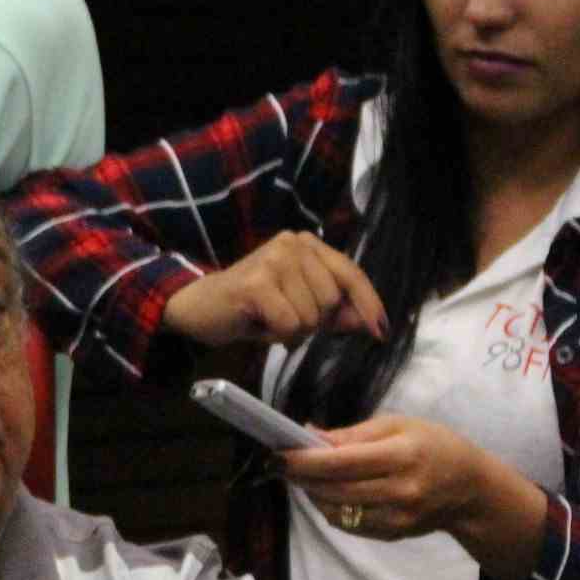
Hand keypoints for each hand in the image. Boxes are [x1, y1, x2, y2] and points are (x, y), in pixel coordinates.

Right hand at [160, 231, 387, 349]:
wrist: (198, 308)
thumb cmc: (252, 309)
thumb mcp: (300, 310)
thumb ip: (334, 313)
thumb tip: (369, 323)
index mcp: (308, 244)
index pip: (351, 274)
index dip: (368, 304)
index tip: (381, 330)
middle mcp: (293, 243)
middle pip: (332, 301)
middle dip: (314, 323)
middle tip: (284, 320)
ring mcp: (274, 259)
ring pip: (312, 316)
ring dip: (292, 331)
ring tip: (267, 321)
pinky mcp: (257, 282)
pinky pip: (289, 324)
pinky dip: (276, 335)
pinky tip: (257, 325)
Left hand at [280, 411, 488, 540]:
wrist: (469, 489)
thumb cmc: (433, 446)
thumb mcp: (398, 426)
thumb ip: (353, 435)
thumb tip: (309, 437)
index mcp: (403, 456)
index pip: (343, 462)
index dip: (306, 461)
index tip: (277, 455)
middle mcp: (400, 491)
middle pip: (335, 489)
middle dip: (302, 478)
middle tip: (282, 463)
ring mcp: (396, 518)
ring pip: (336, 511)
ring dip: (313, 494)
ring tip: (305, 476)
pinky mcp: (391, 535)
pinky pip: (348, 524)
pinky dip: (330, 508)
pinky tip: (327, 492)